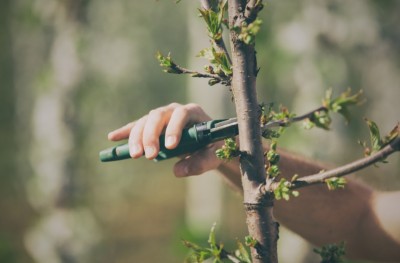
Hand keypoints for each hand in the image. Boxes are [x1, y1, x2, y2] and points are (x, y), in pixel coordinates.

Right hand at [107, 103, 223, 176]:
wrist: (208, 143)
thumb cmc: (213, 147)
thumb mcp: (214, 155)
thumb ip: (202, 163)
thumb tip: (178, 171)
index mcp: (193, 112)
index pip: (181, 114)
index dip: (174, 128)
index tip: (171, 146)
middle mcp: (175, 110)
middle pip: (158, 116)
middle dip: (151, 134)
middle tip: (149, 155)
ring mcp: (162, 116)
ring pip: (145, 121)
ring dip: (137, 136)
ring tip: (134, 154)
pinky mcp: (152, 125)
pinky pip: (136, 126)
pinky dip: (126, 132)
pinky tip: (113, 138)